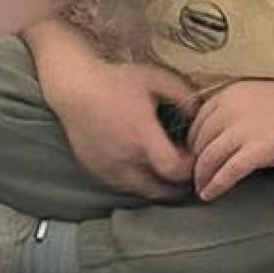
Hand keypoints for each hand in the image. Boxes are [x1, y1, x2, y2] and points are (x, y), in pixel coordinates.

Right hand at [37, 52, 194, 198]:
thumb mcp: (156, 80)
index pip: (175, 171)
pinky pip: (124, 186)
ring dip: (158, 186)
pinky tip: (143, 166)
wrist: (74, 88)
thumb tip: (199, 118)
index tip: (194, 158)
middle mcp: (125, 159)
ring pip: (142, 192)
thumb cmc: (115, 81)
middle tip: (186, 173)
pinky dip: (138, 182)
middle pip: (161, 191)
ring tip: (166, 171)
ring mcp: (109, 168)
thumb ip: (184, 98)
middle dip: (178, 185)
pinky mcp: (97, 170)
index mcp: (142, 137)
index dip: (191, 170)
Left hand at [187, 80, 273, 201]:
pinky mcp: (257, 150)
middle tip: (195, 177)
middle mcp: (232, 109)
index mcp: (231, 93)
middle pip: (201, 141)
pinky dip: (215, 186)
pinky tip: (210, 194)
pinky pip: (227, 172)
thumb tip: (217, 134)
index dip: (194, 142)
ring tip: (201, 188)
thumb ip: (236, 110)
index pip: (199, 121)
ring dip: (201, 177)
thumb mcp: (259, 97)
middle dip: (195, 162)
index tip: (195, 155)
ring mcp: (244, 130)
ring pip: (209, 158)